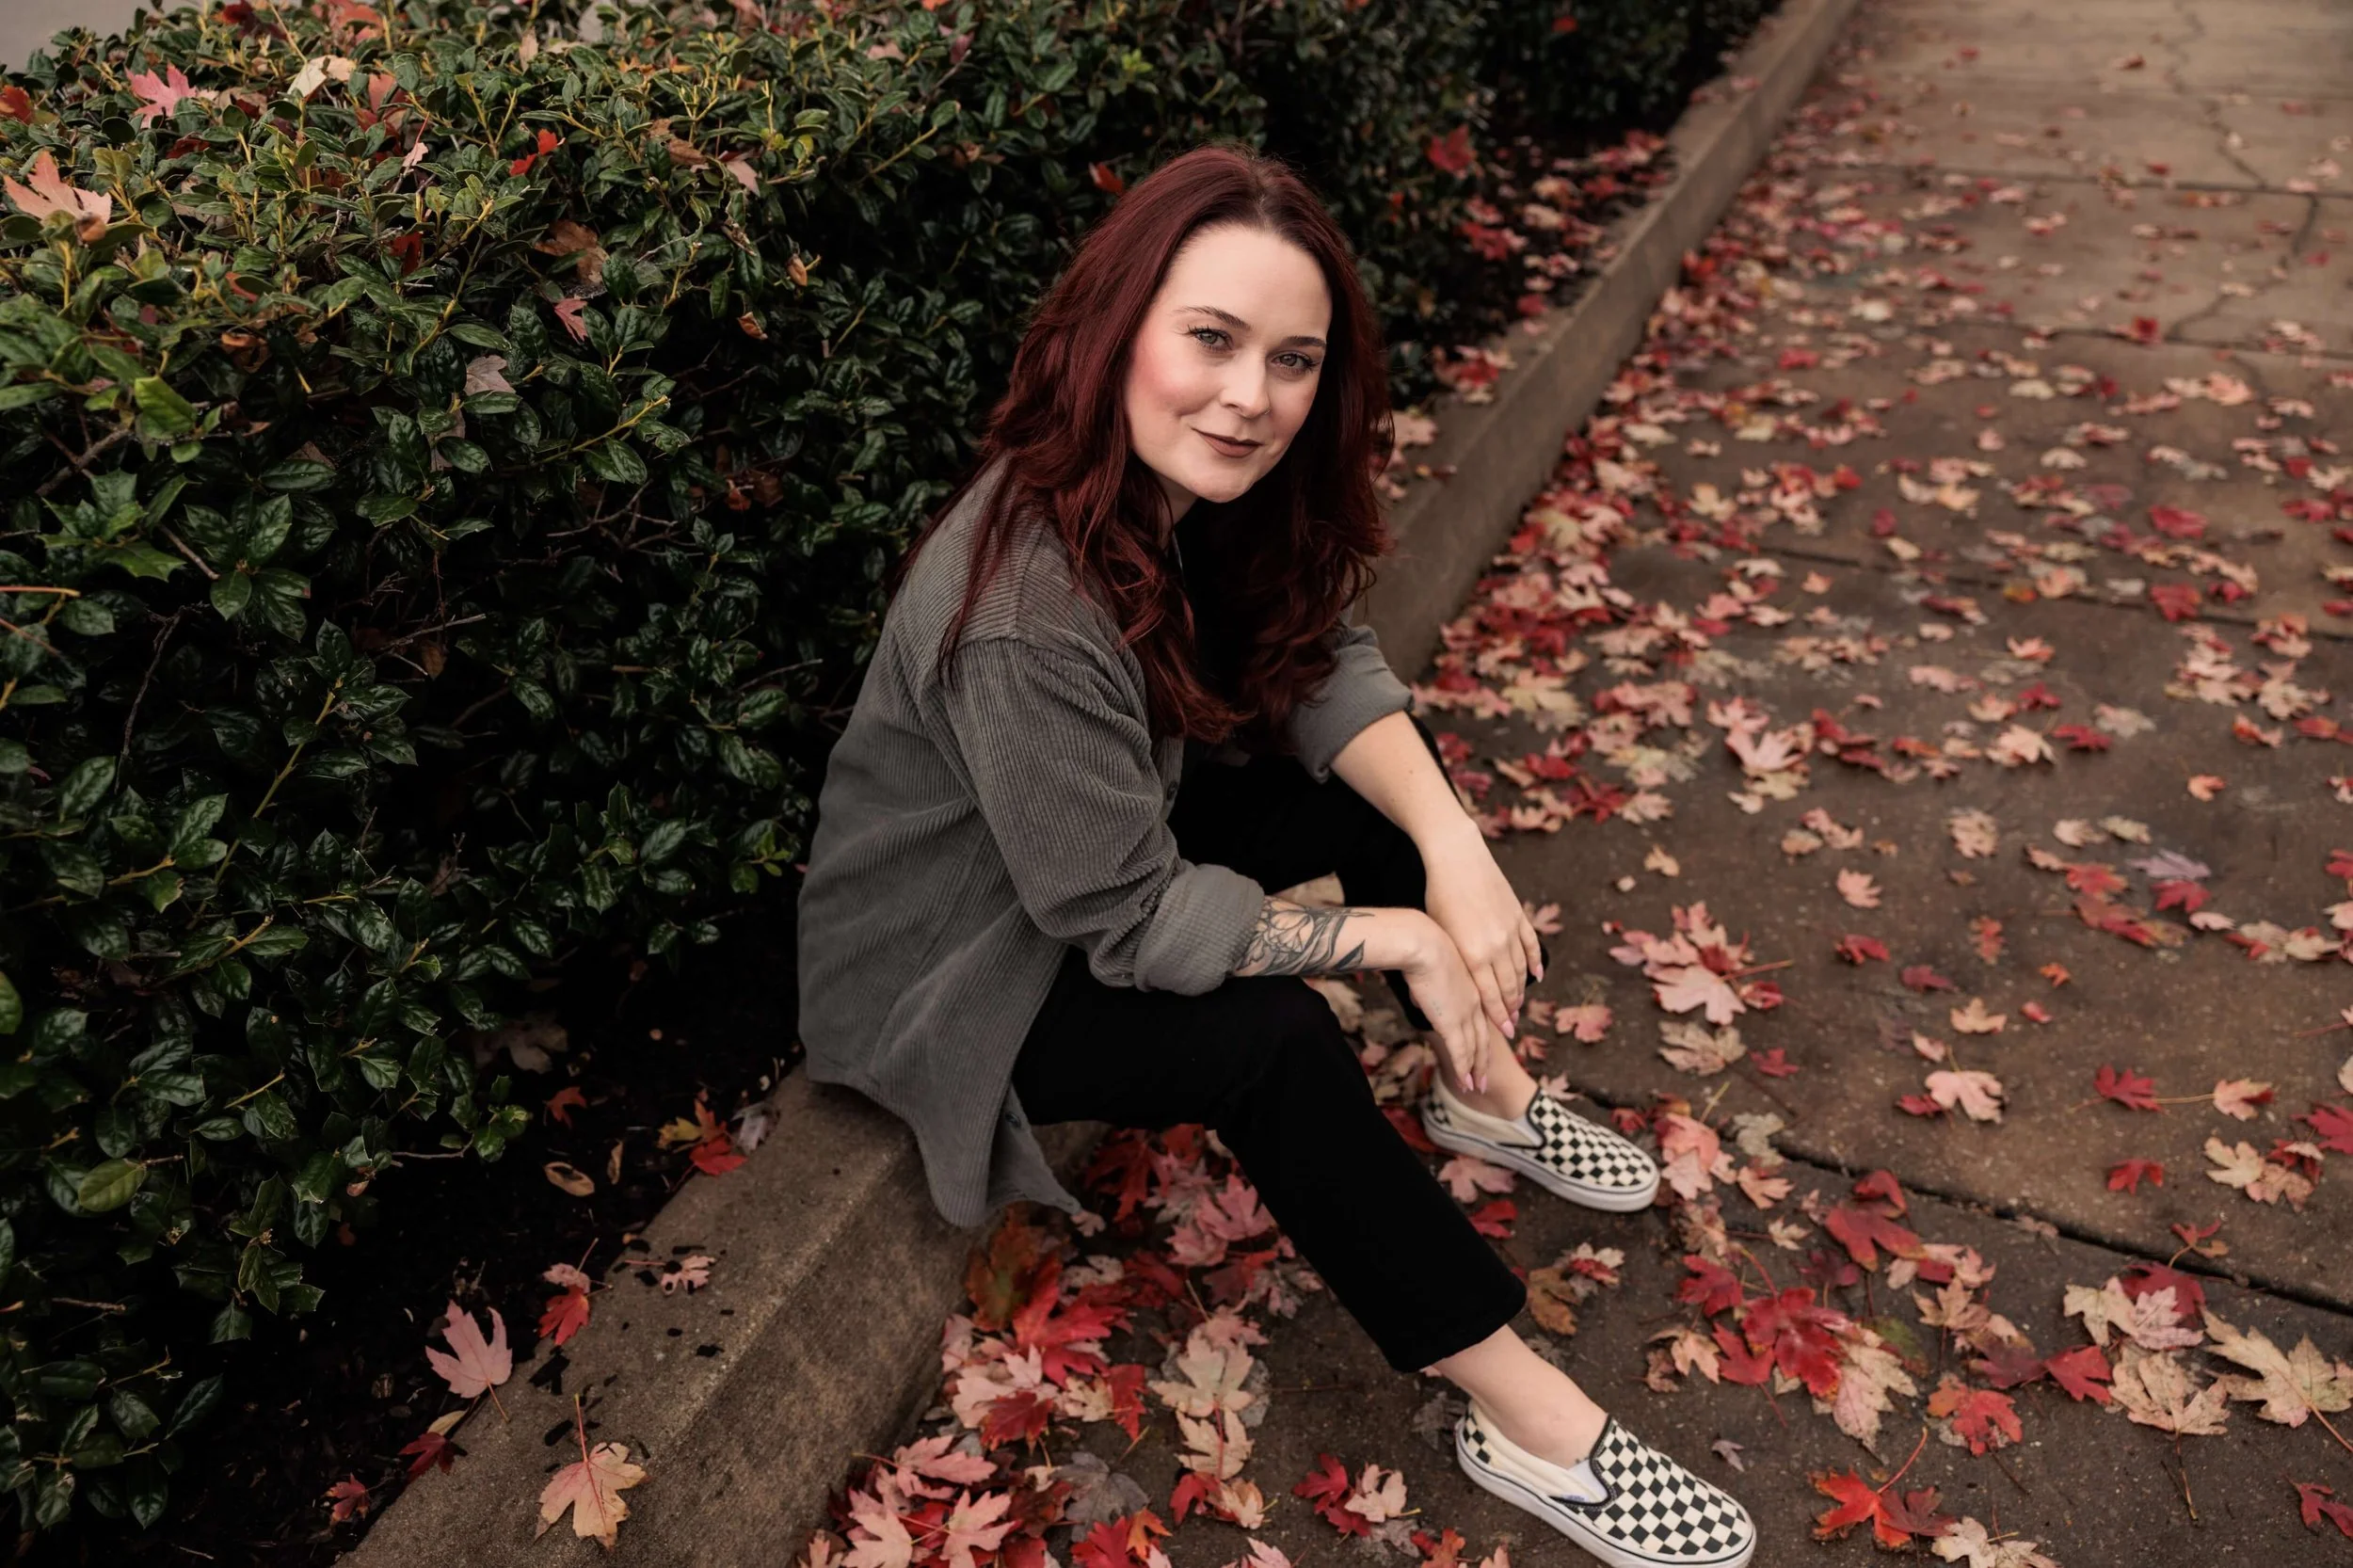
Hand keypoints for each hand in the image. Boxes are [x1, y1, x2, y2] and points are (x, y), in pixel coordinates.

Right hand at [1399, 916, 1509, 1093]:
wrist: (1423, 944)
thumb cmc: (1421, 948)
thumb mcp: (1431, 968)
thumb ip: (1429, 988)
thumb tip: (1419, 998)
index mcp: (1471, 986)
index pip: (1481, 1017)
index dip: (1484, 1034)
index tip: (1485, 1046)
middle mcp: (1474, 1003)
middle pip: (1482, 1037)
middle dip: (1483, 1059)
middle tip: (1484, 1075)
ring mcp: (1465, 1014)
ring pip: (1475, 1048)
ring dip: (1476, 1069)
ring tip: (1477, 1086)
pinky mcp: (1452, 1022)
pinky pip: (1461, 1052)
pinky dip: (1464, 1069)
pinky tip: (1466, 1082)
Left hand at [1421, 832, 1543, 1041]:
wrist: (1458, 858)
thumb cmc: (1438, 896)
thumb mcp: (1439, 934)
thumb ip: (1450, 963)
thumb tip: (1444, 990)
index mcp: (1473, 956)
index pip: (1490, 996)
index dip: (1498, 1016)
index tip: (1504, 1031)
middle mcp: (1496, 948)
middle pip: (1509, 987)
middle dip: (1511, 1010)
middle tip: (1512, 1026)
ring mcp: (1510, 931)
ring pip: (1521, 969)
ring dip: (1522, 990)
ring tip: (1520, 1005)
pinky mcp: (1518, 916)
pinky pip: (1531, 946)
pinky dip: (1535, 963)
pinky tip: (1537, 976)